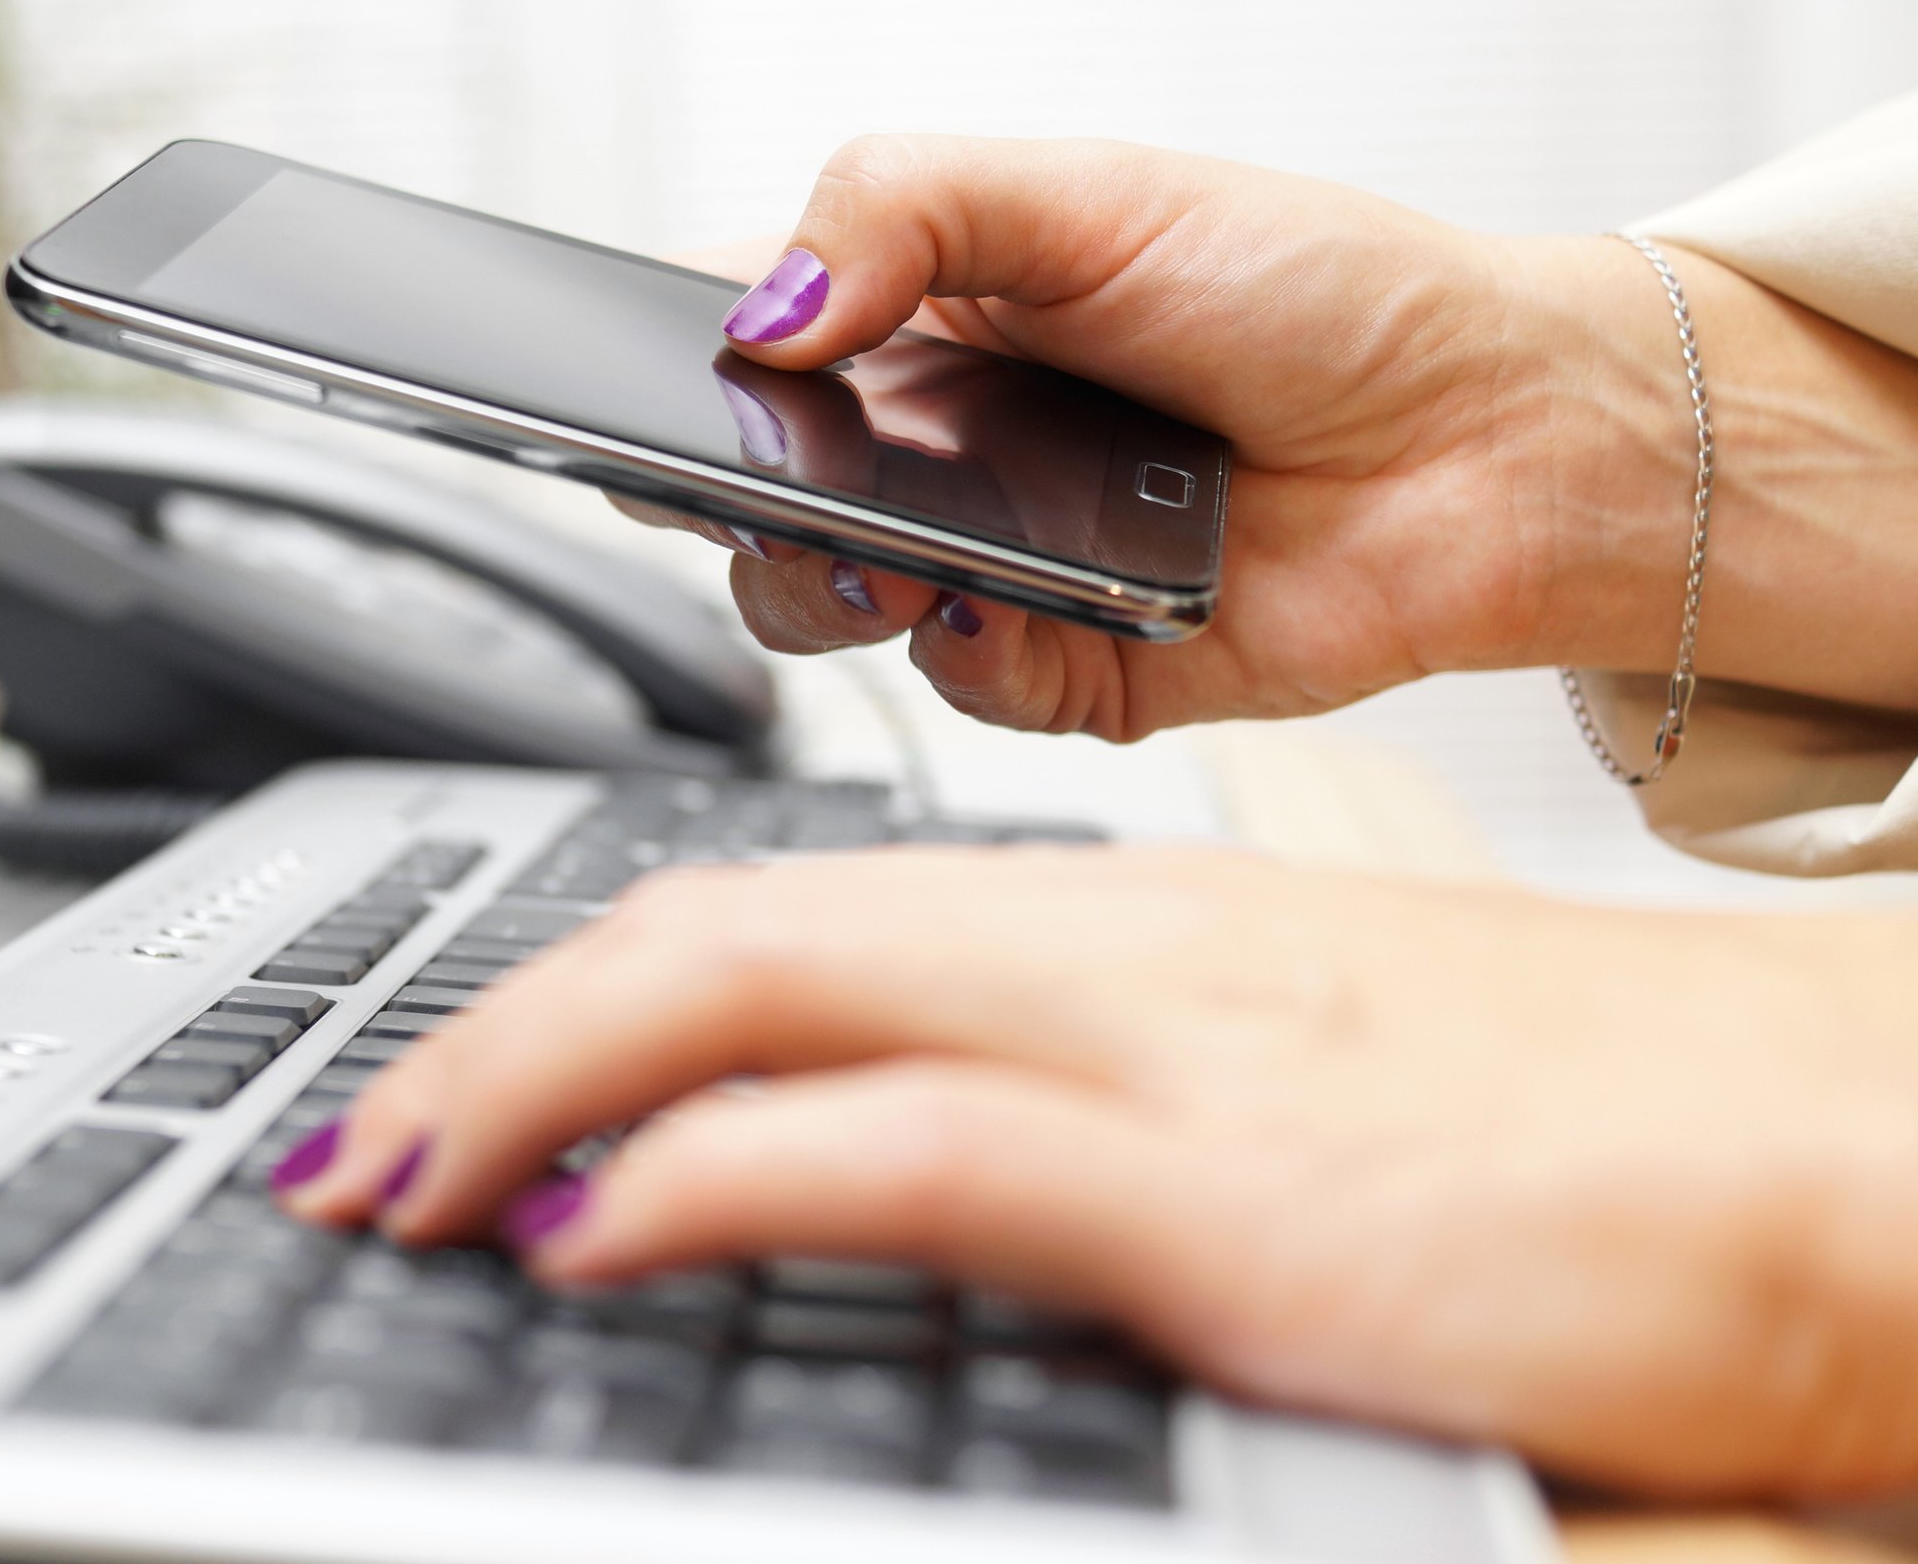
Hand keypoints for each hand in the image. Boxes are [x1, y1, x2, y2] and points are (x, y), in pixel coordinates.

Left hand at [280, 846, 1917, 1497]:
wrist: (1834, 1141)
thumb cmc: (1578, 1129)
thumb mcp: (1277, 1090)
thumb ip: (1084, 1110)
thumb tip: (912, 1164)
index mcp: (1109, 930)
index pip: (780, 910)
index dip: (586, 981)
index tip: (472, 1071)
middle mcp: (1102, 952)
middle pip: (722, 928)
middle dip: (505, 1024)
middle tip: (369, 1130)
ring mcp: (1157, 1051)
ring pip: (759, 991)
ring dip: (538, 1076)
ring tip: (404, 1170)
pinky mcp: (1229, 1184)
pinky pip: (903, 1143)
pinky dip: (710, 1169)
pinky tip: (596, 1230)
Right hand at [650, 135, 1917, 734]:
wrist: (1493, 436)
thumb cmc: (1319, 293)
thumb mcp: (1093, 193)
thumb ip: (905, 208)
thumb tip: (765, 311)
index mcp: (925, 319)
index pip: (745, 346)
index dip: (678, 370)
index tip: (638, 386)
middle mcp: (942, 451)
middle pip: (746, 499)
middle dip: (724, 502)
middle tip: (753, 482)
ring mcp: (997, 567)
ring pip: (829, 612)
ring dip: (825, 588)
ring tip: (887, 551)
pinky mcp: (1068, 671)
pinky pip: (965, 691)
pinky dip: (967, 658)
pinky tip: (1006, 605)